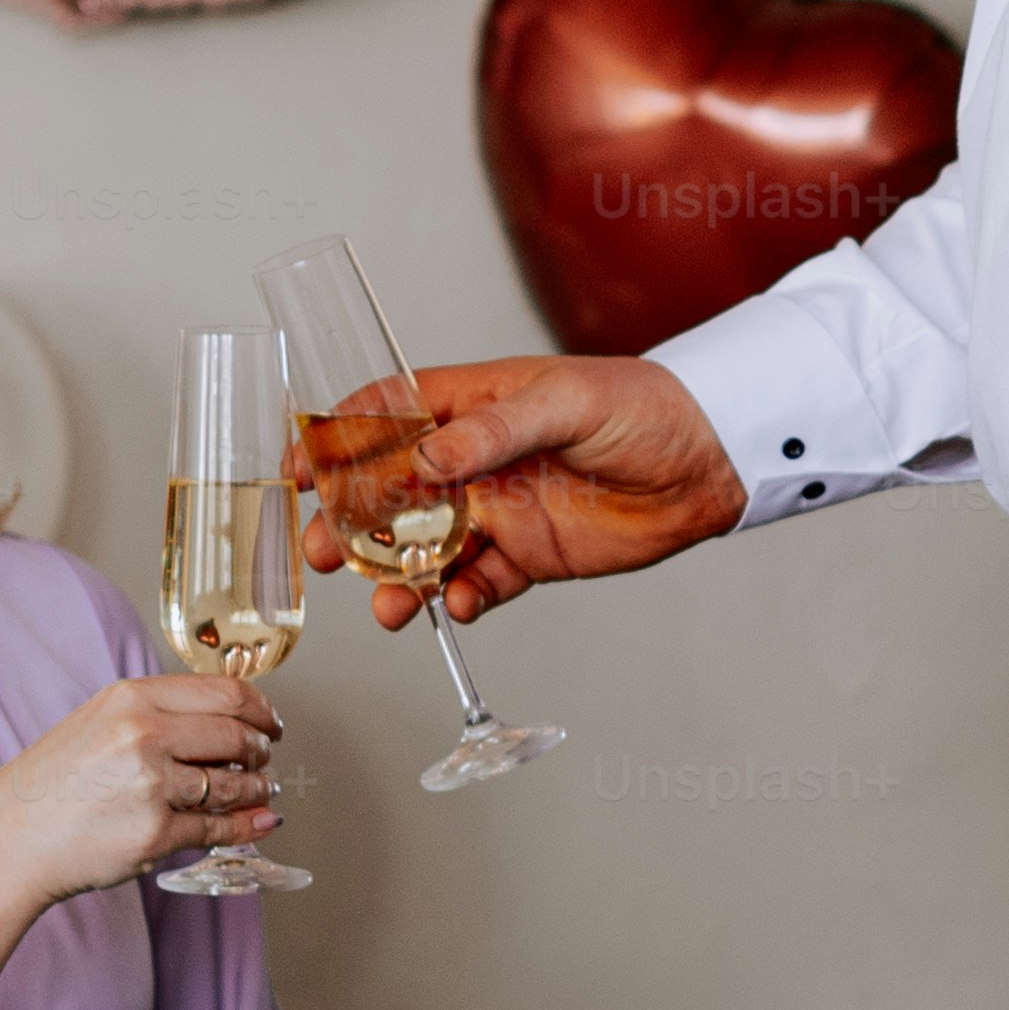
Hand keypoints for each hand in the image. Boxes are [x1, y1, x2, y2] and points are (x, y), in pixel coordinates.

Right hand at [0, 670, 278, 901]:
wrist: (11, 840)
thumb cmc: (52, 784)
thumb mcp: (99, 722)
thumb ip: (158, 715)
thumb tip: (228, 722)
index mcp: (132, 698)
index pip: (224, 693)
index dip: (260, 709)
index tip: (271, 722)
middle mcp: (144, 735)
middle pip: (236, 736)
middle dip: (260, 750)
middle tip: (265, 758)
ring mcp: (152, 786)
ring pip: (231, 784)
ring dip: (257, 789)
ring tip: (261, 790)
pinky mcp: (155, 833)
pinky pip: (217, 827)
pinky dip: (246, 825)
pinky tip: (258, 822)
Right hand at [299, 353, 744, 625]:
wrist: (707, 461)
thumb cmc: (640, 407)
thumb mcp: (563, 403)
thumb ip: (493, 432)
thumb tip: (427, 455)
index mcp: (472, 405)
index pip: (385, 416)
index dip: (338, 440)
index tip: (301, 470)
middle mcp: (474, 460)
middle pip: (388, 492)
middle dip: (349, 524)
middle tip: (322, 553)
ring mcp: (498, 510)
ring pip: (424, 549)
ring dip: (396, 576)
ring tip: (384, 604)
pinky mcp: (529, 556)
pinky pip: (478, 584)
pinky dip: (458, 601)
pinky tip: (453, 606)